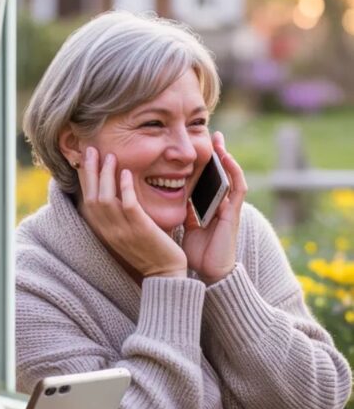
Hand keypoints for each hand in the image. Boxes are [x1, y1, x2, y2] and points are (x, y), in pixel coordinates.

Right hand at [79, 146, 187, 278]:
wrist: (164, 275)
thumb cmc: (149, 251)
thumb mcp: (127, 233)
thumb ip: (120, 215)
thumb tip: (117, 193)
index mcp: (104, 231)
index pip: (87, 201)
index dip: (85, 179)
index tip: (85, 159)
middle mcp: (109, 231)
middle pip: (91, 197)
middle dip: (90, 171)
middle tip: (91, 149)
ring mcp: (122, 231)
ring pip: (106, 199)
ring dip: (106, 175)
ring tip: (109, 156)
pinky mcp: (140, 229)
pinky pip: (128, 205)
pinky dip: (126, 187)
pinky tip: (127, 172)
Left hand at [182, 132, 246, 283]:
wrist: (210, 274)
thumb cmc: (198, 254)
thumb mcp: (186, 229)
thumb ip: (183, 214)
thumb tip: (169, 200)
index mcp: (208, 207)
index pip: (205, 180)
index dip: (201, 164)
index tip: (192, 148)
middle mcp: (220, 204)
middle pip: (218, 174)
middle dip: (214, 155)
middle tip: (209, 134)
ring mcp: (229, 207)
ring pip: (229, 175)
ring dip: (225, 156)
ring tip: (218, 138)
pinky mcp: (234, 212)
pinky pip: (237, 186)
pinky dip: (233, 170)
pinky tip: (226, 156)